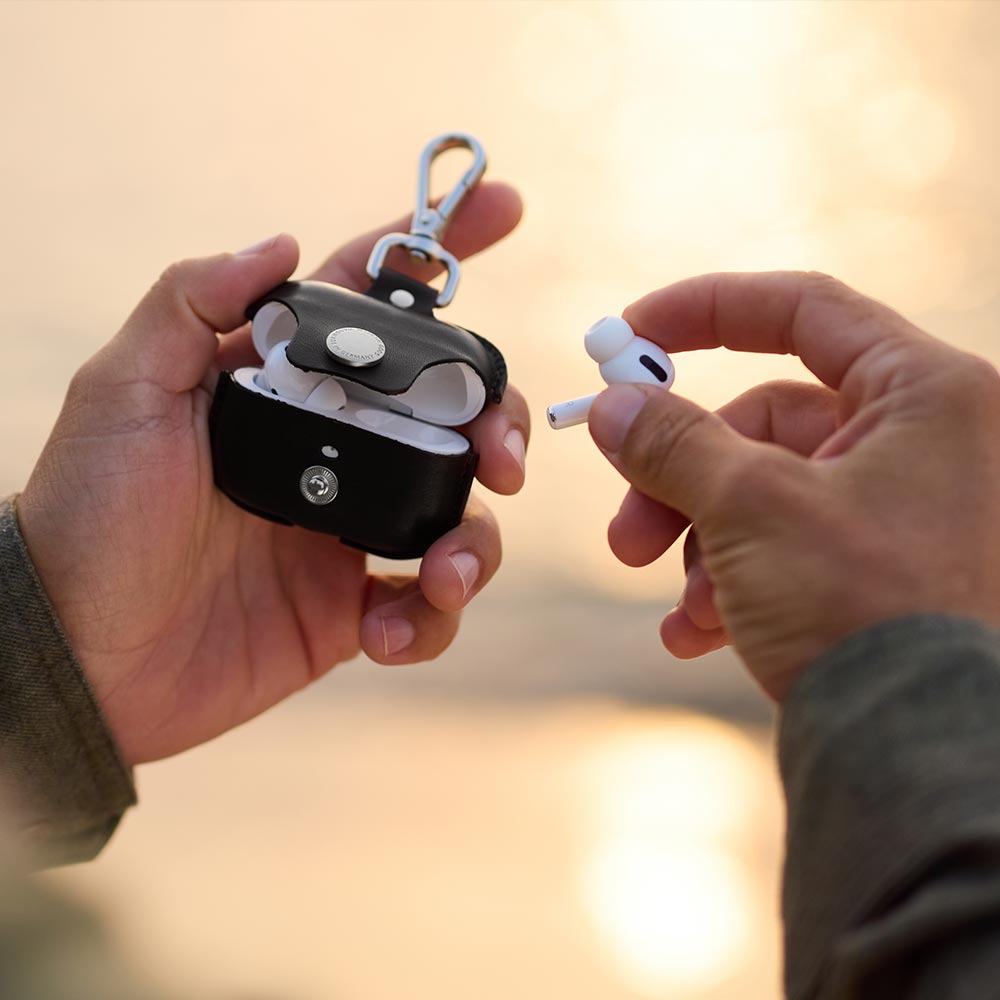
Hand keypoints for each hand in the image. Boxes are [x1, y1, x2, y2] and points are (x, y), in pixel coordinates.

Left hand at [17, 183, 528, 763]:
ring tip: (445, 576)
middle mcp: (332, 450)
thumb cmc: (88, 516)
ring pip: (457, 514)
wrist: (81, 657)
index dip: (438, 253)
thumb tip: (281, 241)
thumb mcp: (122, 392)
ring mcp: (347, 530)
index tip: (504, 207)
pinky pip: (426, 607)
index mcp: (287, 388)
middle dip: (497, 424)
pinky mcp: (351, 608)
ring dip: (476, 543)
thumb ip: (191, 304)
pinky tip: (387, 634)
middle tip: (503, 460)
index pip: (374, 307)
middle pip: (449, 414)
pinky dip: (431, 620)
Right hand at [589, 272, 999, 700]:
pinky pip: (788, 547)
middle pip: (764, 425)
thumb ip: (674, 443)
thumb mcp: (751, 508)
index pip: (803, 309)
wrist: (921, 756)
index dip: (705, 311)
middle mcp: (928, 442)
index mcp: (927, 394)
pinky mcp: (882, 568)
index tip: (629, 336)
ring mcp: (906, 510)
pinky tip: (697, 633)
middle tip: (626, 529)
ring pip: (765, 493)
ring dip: (701, 544)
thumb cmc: (866, 612)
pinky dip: (734, 582)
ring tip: (678, 602)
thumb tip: (613, 406)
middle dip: (681, 480)